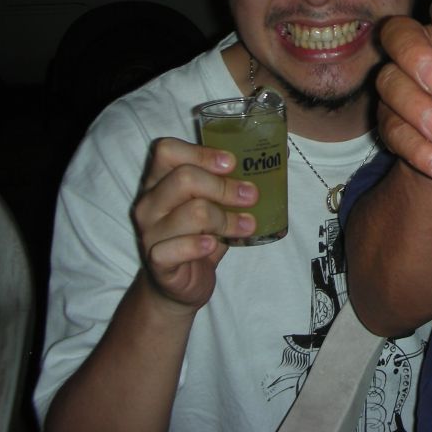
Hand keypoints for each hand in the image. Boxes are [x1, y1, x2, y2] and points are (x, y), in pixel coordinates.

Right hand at [131, 138, 258, 312]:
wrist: (183, 281)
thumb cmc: (200, 233)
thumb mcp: (215, 203)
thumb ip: (234, 180)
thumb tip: (282, 154)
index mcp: (159, 180)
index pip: (167, 151)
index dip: (201, 153)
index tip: (232, 163)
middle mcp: (150, 203)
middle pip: (184, 178)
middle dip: (224, 186)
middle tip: (251, 196)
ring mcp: (150, 232)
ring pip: (192, 213)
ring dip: (227, 219)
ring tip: (247, 225)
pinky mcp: (157, 261)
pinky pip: (175, 248)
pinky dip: (199, 246)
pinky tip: (213, 245)